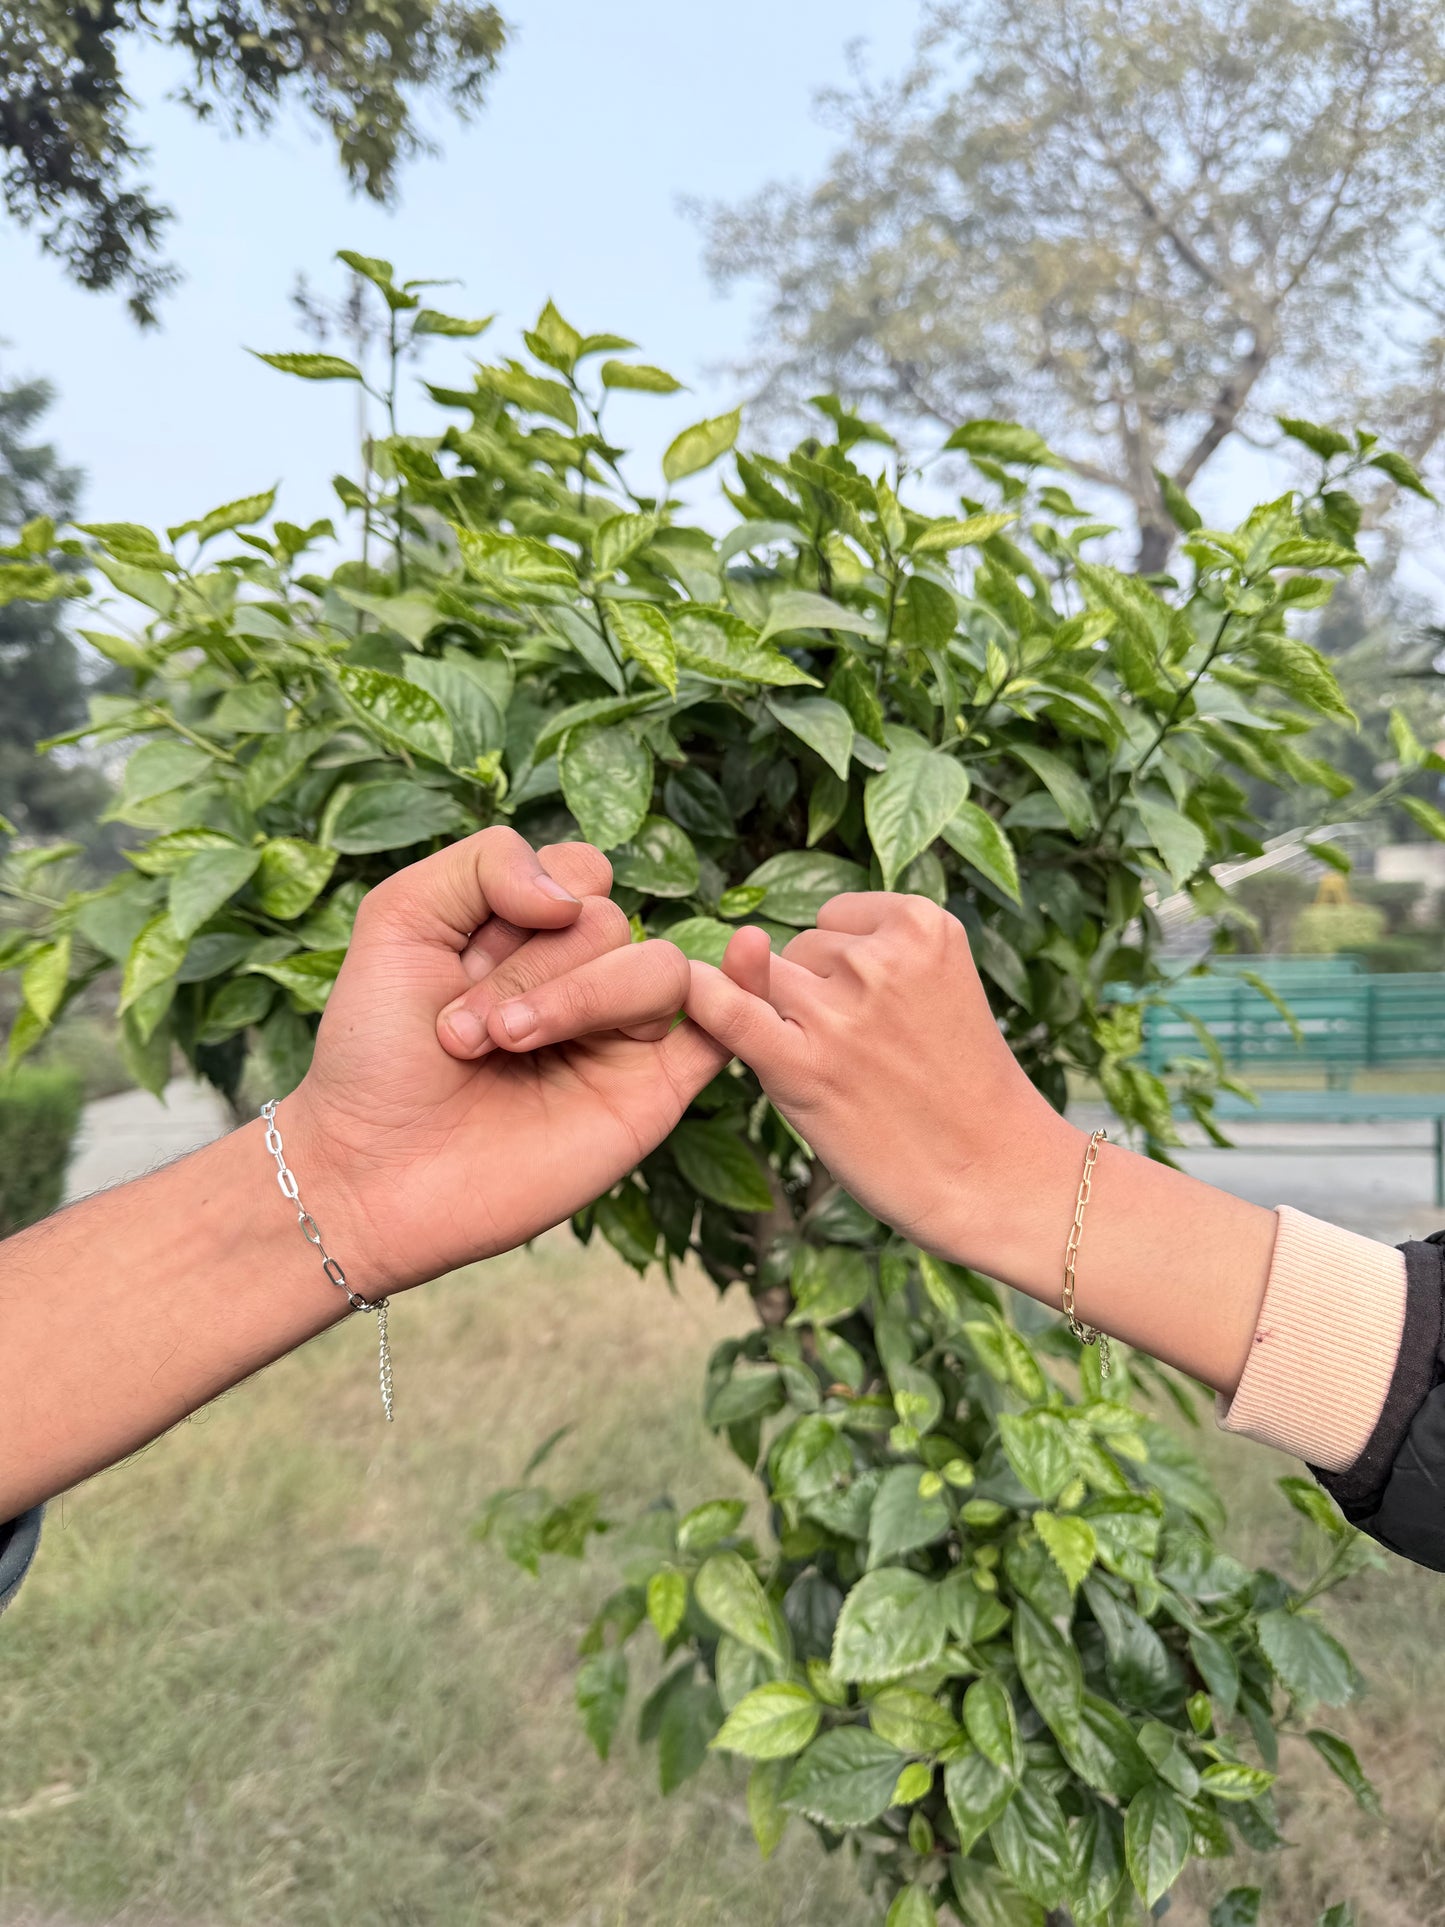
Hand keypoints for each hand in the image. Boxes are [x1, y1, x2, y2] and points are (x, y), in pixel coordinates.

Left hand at [283, 828, 727, 1292]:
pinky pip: (723, 1027)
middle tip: (461, 1034)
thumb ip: (486, 862)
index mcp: (531, 934)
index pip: (580, 875)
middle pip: (609, 922)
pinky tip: (743, 954)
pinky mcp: (650, 1094)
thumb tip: (576, 896)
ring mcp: (619, 1038)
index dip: (526, 899)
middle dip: (530, 969)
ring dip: (580, 996)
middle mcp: (581, 980)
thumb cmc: (375, 1053)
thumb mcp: (400, 917)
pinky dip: (743, 986)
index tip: (454, 962)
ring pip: (658, 967)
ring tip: (509, 1044)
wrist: (373, 1173)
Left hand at [683, 892, 1077, 1263]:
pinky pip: (727, 1013)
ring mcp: (840, 1012)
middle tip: (869, 1054)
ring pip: (763, 980)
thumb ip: (864, 955)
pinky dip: (703, 1003)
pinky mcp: (802, 1067)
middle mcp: (882, 958)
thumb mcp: (935, 989)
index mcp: (923, 924)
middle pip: (798, 948)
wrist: (994, 1174)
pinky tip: (687, 995)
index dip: (843, 968)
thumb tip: (746, 941)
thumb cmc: (957, 1086)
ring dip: (781, 1019)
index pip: (836, 920)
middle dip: (813, 993)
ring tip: (844, 1072)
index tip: (885, 1010)